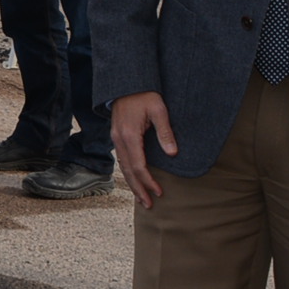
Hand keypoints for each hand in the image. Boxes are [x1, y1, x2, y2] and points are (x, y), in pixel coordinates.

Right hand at [111, 91, 176, 208]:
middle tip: (149, 205)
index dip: (149, 181)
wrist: (126, 83)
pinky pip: (122, 159)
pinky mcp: (116, 137)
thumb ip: (165, 132)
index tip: (159, 192)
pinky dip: (128, 172)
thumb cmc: (145, 94)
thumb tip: (173, 154)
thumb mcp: (159, 110)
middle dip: (138, 189)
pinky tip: (134, 179)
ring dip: (132, 184)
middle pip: (128, 171)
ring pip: (123, 167)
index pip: (139, 166)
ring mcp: (116, 139)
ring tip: (141, 198)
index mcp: (129, 135)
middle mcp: (119, 140)